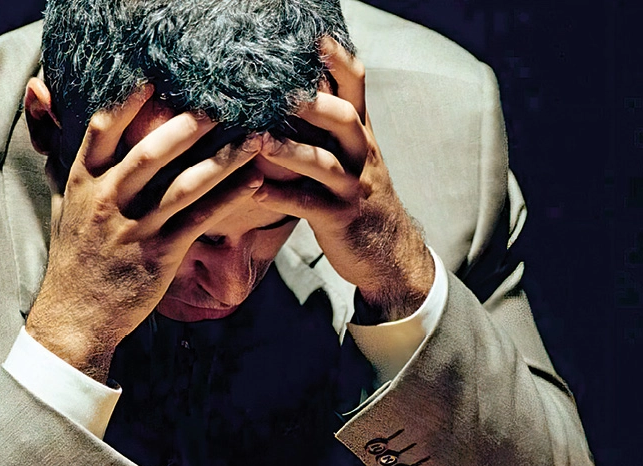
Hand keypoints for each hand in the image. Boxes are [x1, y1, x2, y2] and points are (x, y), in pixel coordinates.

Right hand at [27, 86, 262, 379]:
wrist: (76, 316)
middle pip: (147, 155)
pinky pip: (198, 221)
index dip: (127, 100)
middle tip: (219, 100)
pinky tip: (254, 180)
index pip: (100, 130)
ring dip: (220, 161)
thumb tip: (37, 88)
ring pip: (180, 188)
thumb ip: (54, 144)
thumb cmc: (75, 255)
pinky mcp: (158, 256)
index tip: (155, 74)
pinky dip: (227, 199)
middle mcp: (106, 202)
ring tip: (253, 137)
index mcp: (82, 182)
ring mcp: (133, 231)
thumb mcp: (58, 199)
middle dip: (185, 126)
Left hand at [255, 37, 434, 321]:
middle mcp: (360, 155)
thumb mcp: (349, 158)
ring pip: (324, 163)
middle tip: (279, 90)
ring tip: (258, 141)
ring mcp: (351, 188)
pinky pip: (309, 206)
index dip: (338, 60)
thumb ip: (325, 128)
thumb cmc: (355, 199)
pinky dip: (281, 198)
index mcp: (359, 135)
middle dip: (313, 102)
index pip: (355, 87)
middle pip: (344, 118)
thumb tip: (288, 91)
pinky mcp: (340, 220)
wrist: (388, 251)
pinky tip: (255, 192)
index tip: (315, 37)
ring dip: (290, 150)